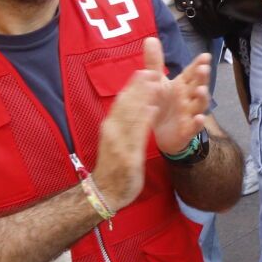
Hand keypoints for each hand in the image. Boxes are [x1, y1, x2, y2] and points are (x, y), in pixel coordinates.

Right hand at [90, 66, 168, 210]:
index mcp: (110, 126)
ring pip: (131, 115)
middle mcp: (112, 130)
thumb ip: (123, 123)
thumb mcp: (116, 139)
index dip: (132, 86)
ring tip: (156, 82)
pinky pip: (137, 134)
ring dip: (144, 97)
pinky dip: (144, 119)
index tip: (143, 70)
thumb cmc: (114, 165)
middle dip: (139, 87)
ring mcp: (119, 142)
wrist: (106, 191)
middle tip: (153, 70)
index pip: (121, 102)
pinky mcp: (128, 155)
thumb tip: (130, 105)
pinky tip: (153, 108)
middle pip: (126, 104)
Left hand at [140, 37, 213, 155]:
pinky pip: (194, 126)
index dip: (198, 64)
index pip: (192, 73)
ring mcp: (190, 114)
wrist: (161, 132)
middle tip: (203, 69)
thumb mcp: (156, 82)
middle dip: (202, 78)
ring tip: (201, 90)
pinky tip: (199, 118)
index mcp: (182, 85)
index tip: (204, 56)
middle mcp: (189, 98)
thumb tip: (151, 38)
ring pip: (199, 105)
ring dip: (202, 98)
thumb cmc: (162, 103)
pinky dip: (198, 123)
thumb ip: (155, 62)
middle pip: (198, 86)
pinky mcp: (187, 129)